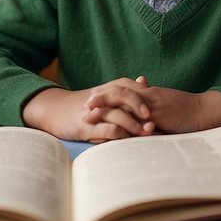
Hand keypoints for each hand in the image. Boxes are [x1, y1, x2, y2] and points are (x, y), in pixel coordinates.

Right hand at [22, 81, 153, 142]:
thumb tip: (145, 80)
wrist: (56, 110)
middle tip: (156, 120)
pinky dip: (118, 134)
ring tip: (146, 134)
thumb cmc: (85, 104)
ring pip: (118, 114)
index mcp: (112, 88)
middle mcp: (105, 97)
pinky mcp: (87, 126)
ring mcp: (96, 111)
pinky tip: (127, 141)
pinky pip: (105, 129)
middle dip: (144, 109)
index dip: (150, 99)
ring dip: (134, 124)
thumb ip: (126, 88)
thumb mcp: (106, 93)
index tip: (163, 110)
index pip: (135, 90)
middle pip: (128, 97)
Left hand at [85, 76, 220, 134]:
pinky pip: (137, 121)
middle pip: (117, 95)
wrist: (204, 111)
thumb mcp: (164, 103)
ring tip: (90, 118)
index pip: (120, 92)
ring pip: (123, 106)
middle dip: (99, 102)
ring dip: (105, 112)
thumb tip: (139, 96)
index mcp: (146, 93)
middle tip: (83, 108)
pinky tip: (111, 133)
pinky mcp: (159, 117)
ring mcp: (151, 105)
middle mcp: (146, 96)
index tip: (88, 101)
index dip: (104, 96)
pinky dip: (123, 126)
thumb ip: (149, 100)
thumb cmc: (184, 110)